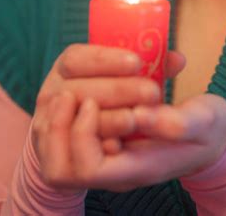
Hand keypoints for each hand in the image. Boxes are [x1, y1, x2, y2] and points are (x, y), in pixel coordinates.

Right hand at [32, 44, 184, 154]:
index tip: (137, 62)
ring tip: (135, 118)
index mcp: (69, 69)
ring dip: (104, 122)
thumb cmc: (135, 104)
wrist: (130, 146)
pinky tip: (115, 145)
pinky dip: (86, 154)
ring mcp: (48, 133)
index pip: (75, 58)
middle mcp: (52, 98)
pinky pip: (58, 167)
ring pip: (65, 127)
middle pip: (73, 90)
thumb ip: (157, 68)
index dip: (103, 59)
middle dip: (115, 90)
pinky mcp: (55, 167)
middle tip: (152, 92)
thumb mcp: (140, 77)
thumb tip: (176, 61)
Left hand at [35, 89, 225, 191]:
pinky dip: (61, 117)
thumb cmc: (210, 127)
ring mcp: (108, 156)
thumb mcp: (206, 121)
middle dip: (69, 122)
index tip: (94, 101)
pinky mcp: (103, 138)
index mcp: (139, 168)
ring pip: (58, 158)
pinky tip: (73, 90)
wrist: (211, 135)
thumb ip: (179, 122)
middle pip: (67, 165)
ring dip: (56, 123)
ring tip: (66, 92)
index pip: (89, 169)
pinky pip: (65, 141)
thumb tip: (142, 115)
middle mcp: (116, 168)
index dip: (82, 135)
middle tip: (79, 92)